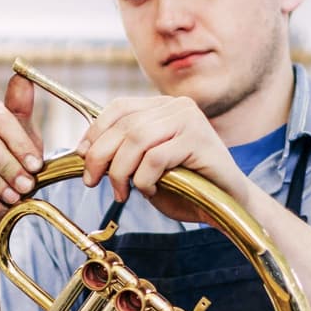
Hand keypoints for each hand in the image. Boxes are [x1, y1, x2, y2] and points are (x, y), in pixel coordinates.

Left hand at [77, 96, 248, 223]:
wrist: (227, 204)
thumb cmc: (187, 187)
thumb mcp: (145, 166)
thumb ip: (122, 153)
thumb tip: (86, 152)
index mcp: (162, 107)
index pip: (119, 107)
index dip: (95, 131)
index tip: (83, 156)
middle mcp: (176, 107)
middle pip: (124, 125)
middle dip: (100, 155)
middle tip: (93, 181)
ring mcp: (190, 121)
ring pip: (137, 140)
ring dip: (121, 170)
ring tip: (122, 191)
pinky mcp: (200, 140)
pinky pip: (156, 158)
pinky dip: (145, 178)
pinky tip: (151, 190)